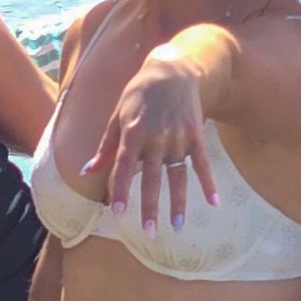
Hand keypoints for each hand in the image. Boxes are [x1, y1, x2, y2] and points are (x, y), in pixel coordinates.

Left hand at [81, 50, 217, 231]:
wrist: (172, 69)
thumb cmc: (139, 93)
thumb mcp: (117, 115)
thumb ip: (105, 146)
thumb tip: (86, 171)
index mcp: (133, 132)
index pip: (125, 166)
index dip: (122, 189)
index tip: (119, 212)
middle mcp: (156, 137)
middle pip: (152, 178)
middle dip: (150, 206)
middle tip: (149, 232)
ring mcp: (178, 137)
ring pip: (178, 176)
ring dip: (177, 202)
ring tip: (176, 226)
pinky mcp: (195, 136)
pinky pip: (203, 164)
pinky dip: (209, 183)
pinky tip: (214, 203)